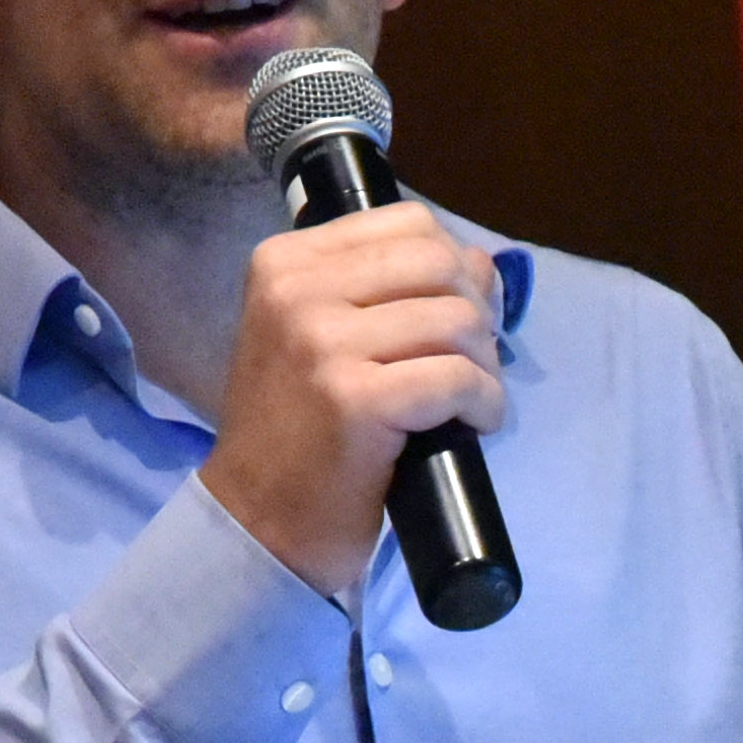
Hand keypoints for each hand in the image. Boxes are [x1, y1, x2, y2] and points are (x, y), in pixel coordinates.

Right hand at [196, 200, 505, 595]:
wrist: (258, 521)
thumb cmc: (300, 432)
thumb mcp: (323, 338)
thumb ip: (387, 290)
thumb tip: (481, 262)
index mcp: (286, 261)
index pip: (408, 221)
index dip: (455, 268)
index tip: (455, 321)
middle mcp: (296, 290)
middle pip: (440, 262)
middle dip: (477, 313)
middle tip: (470, 365)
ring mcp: (322, 343)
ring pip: (458, 319)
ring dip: (484, 366)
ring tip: (467, 404)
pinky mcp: (355, 398)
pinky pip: (458, 378)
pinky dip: (485, 405)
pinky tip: (472, 427)